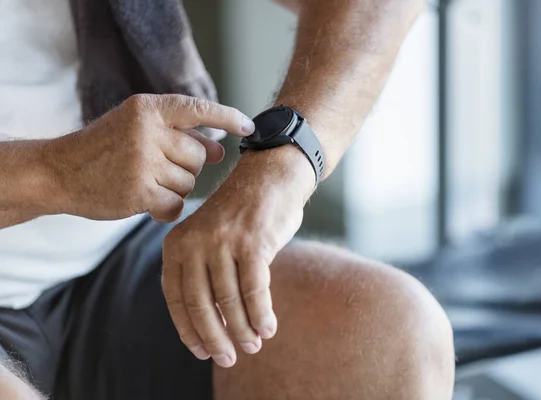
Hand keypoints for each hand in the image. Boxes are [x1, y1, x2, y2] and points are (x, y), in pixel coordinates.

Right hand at [42, 94, 253, 221]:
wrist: (58, 172)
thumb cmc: (104, 149)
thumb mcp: (138, 129)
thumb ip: (180, 135)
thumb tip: (222, 150)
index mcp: (147, 108)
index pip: (198, 109)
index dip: (228, 118)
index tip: (249, 127)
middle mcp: (147, 131)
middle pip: (198, 156)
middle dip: (187, 167)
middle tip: (158, 168)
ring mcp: (142, 161)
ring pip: (189, 182)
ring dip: (174, 188)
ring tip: (144, 181)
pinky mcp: (139, 192)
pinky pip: (176, 205)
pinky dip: (166, 208)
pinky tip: (147, 202)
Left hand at [162, 146, 314, 367]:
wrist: (269, 178)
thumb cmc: (241, 216)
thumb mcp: (208, 239)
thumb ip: (202, 274)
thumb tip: (210, 326)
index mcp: (176, 244)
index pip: (176, 299)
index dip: (189, 331)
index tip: (202, 353)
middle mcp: (194, 243)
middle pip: (201, 305)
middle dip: (215, 338)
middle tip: (228, 358)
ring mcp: (222, 242)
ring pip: (229, 301)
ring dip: (242, 330)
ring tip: (252, 345)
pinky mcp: (251, 244)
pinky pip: (255, 291)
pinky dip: (262, 314)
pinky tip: (268, 328)